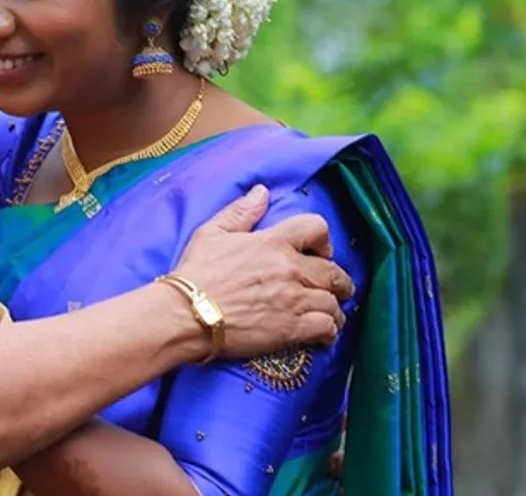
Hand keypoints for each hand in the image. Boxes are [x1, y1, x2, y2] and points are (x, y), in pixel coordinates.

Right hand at [172, 185, 355, 359]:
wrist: (186, 313)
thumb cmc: (196, 273)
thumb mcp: (212, 233)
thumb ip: (241, 212)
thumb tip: (261, 192)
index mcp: (273, 242)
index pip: (317, 228)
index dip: (323, 240)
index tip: (319, 252)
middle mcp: (290, 269)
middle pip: (334, 272)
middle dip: (338, 281)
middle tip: (335, 288)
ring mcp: (293, 300)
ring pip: (334, 302)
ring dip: (334, 308)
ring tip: (330, 314)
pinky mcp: (291, 329)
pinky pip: (326, 328)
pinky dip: (329, 331)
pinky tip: (324, 333)